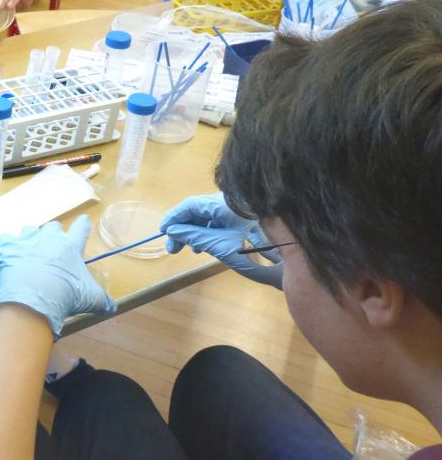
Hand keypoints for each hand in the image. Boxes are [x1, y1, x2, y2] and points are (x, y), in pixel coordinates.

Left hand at [0, 215, 115, 336]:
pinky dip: (5, 246)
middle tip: (52, 250)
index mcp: (70, 246)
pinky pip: (4, 239)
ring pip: (29, 230)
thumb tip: (113, 308)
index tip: (83, 222)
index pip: (81, 228)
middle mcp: (49, 238)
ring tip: (28, 254)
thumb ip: (103, 301)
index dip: (83, 225)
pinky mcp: (7, 247)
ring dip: (29, 239)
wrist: (34, 299)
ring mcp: (27, 240)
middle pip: (53, 226)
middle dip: (53, 235)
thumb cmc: (66, 296)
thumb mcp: (90, 299)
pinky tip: (6, 256)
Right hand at [160, 193, 282, 287]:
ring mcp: (238, 212)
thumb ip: (195, 236)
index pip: (190, 206)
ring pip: (208, 218)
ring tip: (189, 250)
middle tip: (173, 249)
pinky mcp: (245, 220)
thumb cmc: (260, 249)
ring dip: (195, 233)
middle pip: (198, 212)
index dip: (174, 218)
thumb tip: (172, 231)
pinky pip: (220, 223)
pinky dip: (209, 234)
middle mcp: (228, 204)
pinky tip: (205, 247)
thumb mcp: (221, 245)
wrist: (296, 255)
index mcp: (222, 204)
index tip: (163, 232)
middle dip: (183, 229)